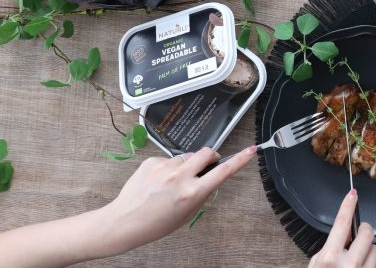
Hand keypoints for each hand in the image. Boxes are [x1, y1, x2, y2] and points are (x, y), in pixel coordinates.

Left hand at [97, 145, 255, 255]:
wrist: (124, 221)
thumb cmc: (155, 224)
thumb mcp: (186, 215)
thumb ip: (201, 195)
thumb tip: (210, 179)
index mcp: (192, 193)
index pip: (222, 172)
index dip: (240, 160)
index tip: (251, 150)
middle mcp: (180, 176)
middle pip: (206, 153)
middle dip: (211, 156)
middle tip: (208, 164)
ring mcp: (165, 167)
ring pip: (186, 156)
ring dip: (187, 164)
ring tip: (172, 182)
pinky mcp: (151, 161)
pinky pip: (168, 159)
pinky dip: (168, 167)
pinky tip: (158, 182)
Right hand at [308, 191, 375, 267]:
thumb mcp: (316, 263)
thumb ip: (329, 246)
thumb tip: (344, 232)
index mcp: (330, 258)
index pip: (342, 223)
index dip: (348, 206)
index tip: (352, 195)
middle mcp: (349, 265)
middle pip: (367, 233)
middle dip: (362, 231)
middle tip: (357, 235)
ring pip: (375, 249)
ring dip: (367, 251)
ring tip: (356, 260)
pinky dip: (370, 264)